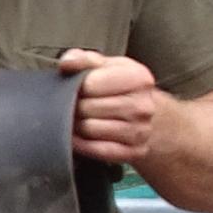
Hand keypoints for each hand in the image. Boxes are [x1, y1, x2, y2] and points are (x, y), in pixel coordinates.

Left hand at [55, 47, 161, 162]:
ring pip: (90, 130)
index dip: (75, 86)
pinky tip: (78, 136)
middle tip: (71, 105)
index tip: (74, 87)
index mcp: (138, 78)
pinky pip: (98, 151)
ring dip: (76, 126)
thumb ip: (83, 59)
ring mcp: (141, 131)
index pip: (90, 84)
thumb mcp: (105, 65)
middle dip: (74, 107)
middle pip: (88, 109)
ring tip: (76, 119)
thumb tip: (67, 63)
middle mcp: (143, 106)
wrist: (144, 111)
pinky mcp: (135, 152)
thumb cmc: (120, 86)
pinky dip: (82, 144)